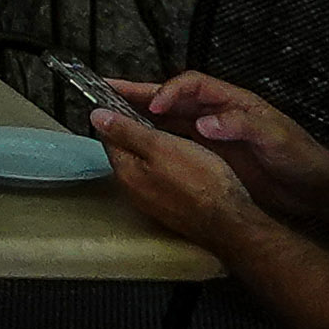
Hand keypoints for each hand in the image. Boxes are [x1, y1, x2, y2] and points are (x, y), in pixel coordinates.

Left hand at [91, 96, 258, 249]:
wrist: (232, 224)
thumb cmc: (203, 184)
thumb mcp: (162, 146)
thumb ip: (127, 131)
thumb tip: (96, 116)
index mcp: (125, 171)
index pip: (109, 136)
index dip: (118, 116)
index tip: (131, 105)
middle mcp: (132, 189)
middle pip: (126, 151)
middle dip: (137, 133)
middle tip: (158, 119)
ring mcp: (151, 201)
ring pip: (146, 166)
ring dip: (155, 151)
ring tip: (174, 139)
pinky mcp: (170, 208)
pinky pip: (163, 180)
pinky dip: (169, 167)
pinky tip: (186, 163)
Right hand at [122, 71, 328, 219]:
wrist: (316, 188)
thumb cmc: (300, 157)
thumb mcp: (275, 137)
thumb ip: (241, 126)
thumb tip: (205, 123)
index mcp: (232, 101)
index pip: (192, 85)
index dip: (169, 91)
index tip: (155, 106)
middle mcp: (218, 112)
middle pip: (172, 96)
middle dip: (139, 92)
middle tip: (105, 89)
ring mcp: (214, 133)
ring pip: (169, 118)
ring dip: (141, 114)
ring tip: (111, 112)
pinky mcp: (213, 154)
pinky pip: (177, 140)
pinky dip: (156, 138)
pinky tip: (139, 143)